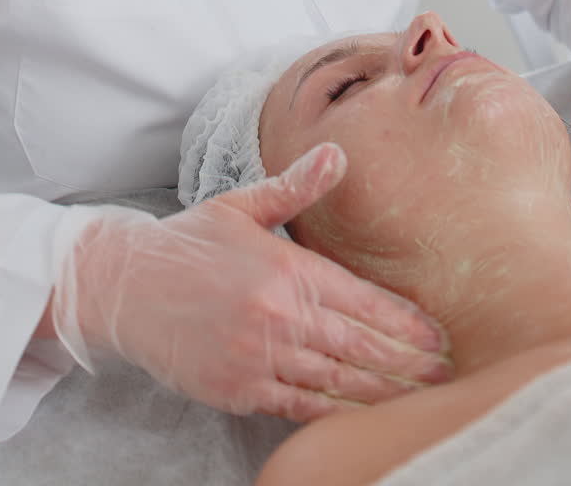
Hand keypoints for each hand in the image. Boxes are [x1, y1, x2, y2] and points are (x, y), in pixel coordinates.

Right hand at [51, 143, 452, 420]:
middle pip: (358, 346)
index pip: (360, 300)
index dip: (404, 322)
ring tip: (420, 401)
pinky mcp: (238, 390)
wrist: (124, 286)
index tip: (438, 335)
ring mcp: (258, 358)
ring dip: (382, 393)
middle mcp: (277, 315)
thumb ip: (296, 187)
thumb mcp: (242, 206)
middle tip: (446, 376)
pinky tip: (363, 417)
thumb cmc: (188, 242)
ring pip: (335, 382)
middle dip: (407, 363)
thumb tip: (336, 152)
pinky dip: (334, 412)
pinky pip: (297, 406)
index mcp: (285, 268)